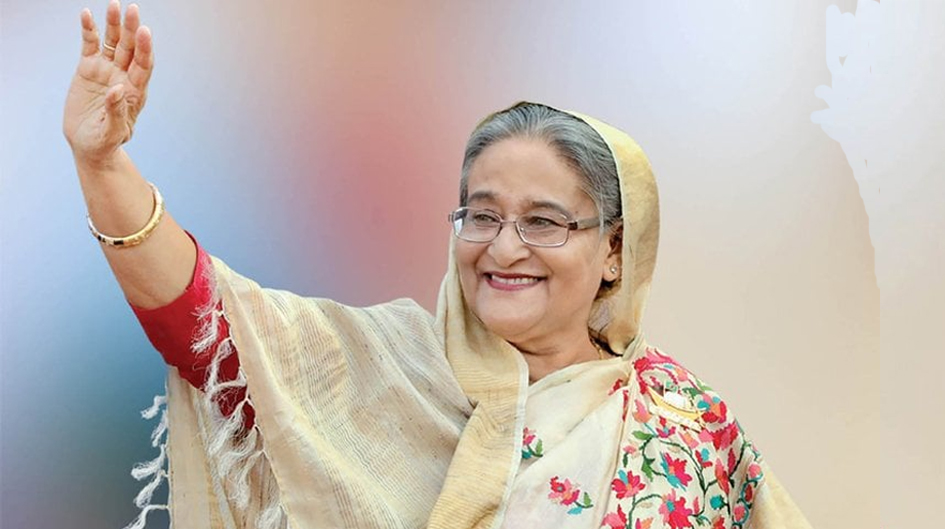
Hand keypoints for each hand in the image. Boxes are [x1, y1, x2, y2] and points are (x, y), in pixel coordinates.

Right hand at [63, 1, 153, 167]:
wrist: (89, 145)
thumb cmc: (105, 142)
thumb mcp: (112, 132)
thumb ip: (117, 111)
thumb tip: (119, 89)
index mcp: (135, 91)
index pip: (143, 65)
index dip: (145, 48)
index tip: (144, 31)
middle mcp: (124, 76)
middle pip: (130, 48)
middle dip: (131, 29)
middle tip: (132, 9)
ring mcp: (106, 70)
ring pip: (113, 43)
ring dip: (113, 24)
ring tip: (114, 5)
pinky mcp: (88, 68)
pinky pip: (90, 45)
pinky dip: (89, 30)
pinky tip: (87, 14)